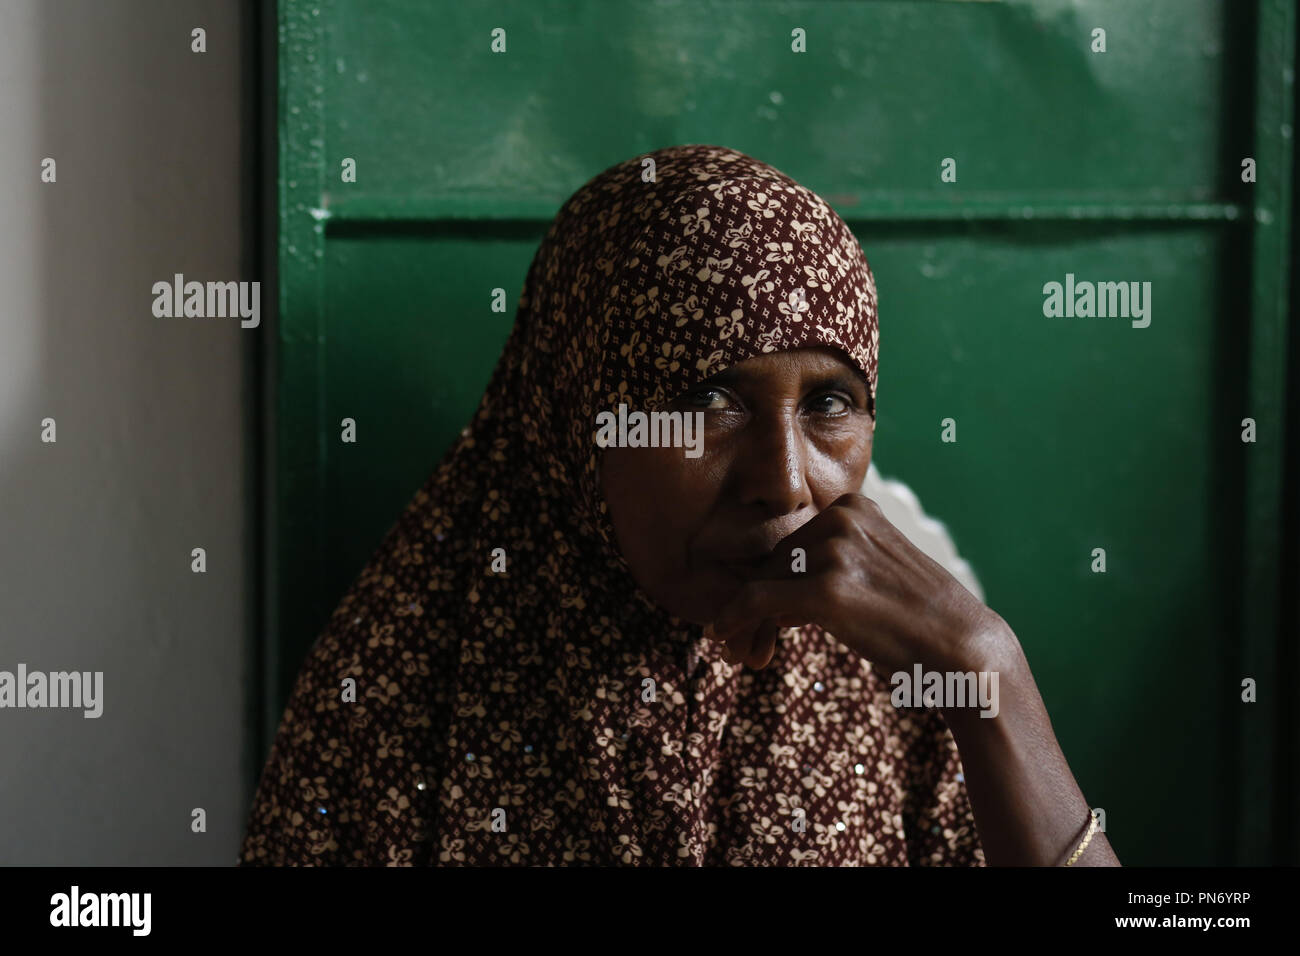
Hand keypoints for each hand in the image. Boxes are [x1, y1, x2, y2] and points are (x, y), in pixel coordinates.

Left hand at [705, 493, 1010, 674]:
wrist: (962, 647)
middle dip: (764, 603)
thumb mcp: (875, 566)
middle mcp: (841, 519)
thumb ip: (829, 561)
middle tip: (753, 640)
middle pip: (775, 563)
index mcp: (853, 506)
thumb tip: (767, 588)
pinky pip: (755, 601)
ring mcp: (834, 552)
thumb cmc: (917, 616)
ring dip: (750, 620)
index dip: (778, 581)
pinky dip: (732, 620)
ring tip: (750, 650)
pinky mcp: (825, 590)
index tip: (770, 614)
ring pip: (762, 583)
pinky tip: (721, 637)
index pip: (793, 543)